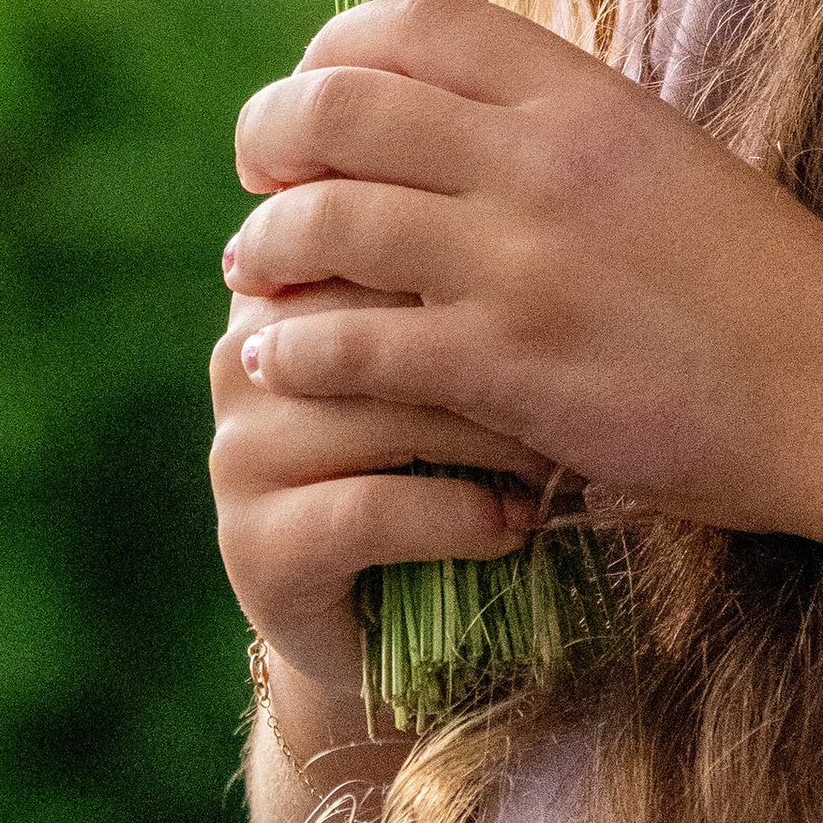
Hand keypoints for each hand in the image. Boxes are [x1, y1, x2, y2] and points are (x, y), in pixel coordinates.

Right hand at [210, 264, 553, 710]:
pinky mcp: (254, 546)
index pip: (378, 233)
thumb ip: (465, 277)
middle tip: (583, 388)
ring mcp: (239, 452)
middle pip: (380, 320)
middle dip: (495, 356)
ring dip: (492, 443)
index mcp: (288, 283)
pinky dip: (457, 517)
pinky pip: (369, 509)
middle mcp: (247, 357)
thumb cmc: (449, 460)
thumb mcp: (457, 355)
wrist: (398, 617)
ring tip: (557, 467)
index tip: (567, 300)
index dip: (478, 268)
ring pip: (382, 415)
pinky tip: (511, 527)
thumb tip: (566, 205)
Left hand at [216, 0, 822, 647]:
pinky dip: (295, 349)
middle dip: (270, 135)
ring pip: (326, 220)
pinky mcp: (509, 366)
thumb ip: (562, 132)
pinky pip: (351, 343)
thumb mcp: (665, 159)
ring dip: (267, 246)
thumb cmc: (764, 284)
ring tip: (256, 273)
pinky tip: (281, 360)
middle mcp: (541, 158)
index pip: (413, 18)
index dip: (332, 48)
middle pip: (339, 104)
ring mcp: (521, 262)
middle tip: (261, 179)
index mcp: (584, 94)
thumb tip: (455, 119)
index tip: (312, 95)